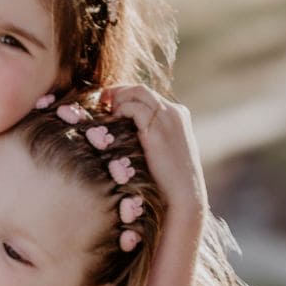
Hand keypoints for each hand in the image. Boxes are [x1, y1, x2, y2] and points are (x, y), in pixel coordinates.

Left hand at [100, 84, 206, 217]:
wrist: (183, 195)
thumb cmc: (170, 183)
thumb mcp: (163, 155)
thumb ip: (150, 141)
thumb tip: (128, 139)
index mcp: (178, 116)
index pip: (149, 96)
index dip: (128, 96)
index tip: (110, 103)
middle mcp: (174, 112)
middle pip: (142, 90)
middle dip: (119, 91)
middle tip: (101, 100)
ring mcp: (168, 118)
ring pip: (138, 93)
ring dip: (118, 98)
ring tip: (104, 109)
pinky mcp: (158, 129)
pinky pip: (134, 108)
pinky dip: (120, 109)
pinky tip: (112, 121)